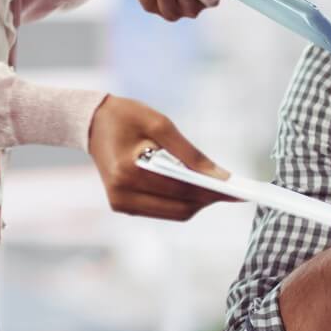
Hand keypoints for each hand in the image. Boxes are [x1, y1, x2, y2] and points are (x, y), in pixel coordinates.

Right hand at [87, 96, 236, 219]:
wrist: (91, 123)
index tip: (238, 191)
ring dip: (198, 202)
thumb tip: (221, 177)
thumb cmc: (127, 117)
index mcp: (128, 172)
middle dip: (209, 199)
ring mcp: (120, 203)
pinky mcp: (123, 206)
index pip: (181, 190)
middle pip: (180, 208)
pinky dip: (182, 201)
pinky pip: (163, 210)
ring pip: (174, 213)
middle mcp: (122, 194)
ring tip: (219, 188)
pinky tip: (197, 187)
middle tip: (234, 190)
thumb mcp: (161, 125)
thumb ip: (191, 154)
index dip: (212, 192)